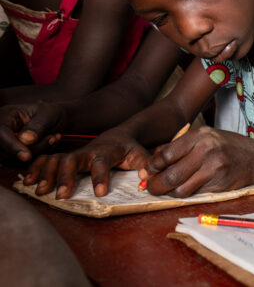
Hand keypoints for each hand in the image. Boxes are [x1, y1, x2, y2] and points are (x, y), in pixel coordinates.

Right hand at [0, 102, 65, 160]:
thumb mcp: (48, 115)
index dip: (12, 146)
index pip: (0, 134)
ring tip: (53, 138)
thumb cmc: (52, 113)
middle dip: (31, 150)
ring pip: (13, 160)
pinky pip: (20, 164)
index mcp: (6, 116)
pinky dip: (37, 159)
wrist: (57, 118)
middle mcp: (1, 132)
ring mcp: (5, 145)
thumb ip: (37, 126)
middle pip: (5, 150)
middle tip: (52, 138)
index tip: (27, 156)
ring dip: (36, 154)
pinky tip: (50, 145)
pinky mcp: (12, 155)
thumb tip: (24, 140)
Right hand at [23, 130, 147, 198]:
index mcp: (107, 151)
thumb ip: (146, 165)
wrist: (118, 136)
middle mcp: (88, 151)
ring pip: (57, 159)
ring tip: (40, 191)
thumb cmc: (129, 149)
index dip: (100, 177)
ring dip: (47, 174)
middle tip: (61, 195)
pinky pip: (47, 160)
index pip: (102, 162)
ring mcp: (75, 153)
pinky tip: (28, 181)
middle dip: (66, 177)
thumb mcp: (141, 154)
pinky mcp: (65, 156)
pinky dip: (37, 169)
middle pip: (73, 160)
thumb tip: (146, 179)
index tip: (100, 193)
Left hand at [138, 127, 253, 197]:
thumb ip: (179, 147)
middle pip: (170, 174)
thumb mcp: (205, 138)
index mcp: (199, 135)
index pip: (166, 154)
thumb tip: (150, 162)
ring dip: (169, 192)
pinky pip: (193, 192)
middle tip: (150, 187)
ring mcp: (213, 166)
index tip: (147, 172)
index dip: (152, 166)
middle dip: (155, 185)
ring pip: (180, 187)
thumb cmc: (227, 147)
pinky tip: (185, 189)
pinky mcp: (219, 181)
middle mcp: (205, 149)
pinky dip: (185, 194)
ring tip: (167, 190)